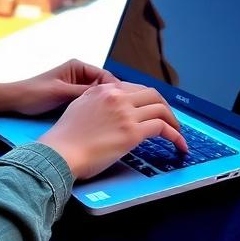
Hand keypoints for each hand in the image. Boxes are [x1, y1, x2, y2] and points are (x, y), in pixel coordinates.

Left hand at [0, 59, 117, 116]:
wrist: (15, 100)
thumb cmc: (36, 93)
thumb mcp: (62, 93)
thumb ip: (85, 93)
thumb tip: (108, 96)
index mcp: (78, 66)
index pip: (106, 76)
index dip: (116, 90)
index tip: (125, 104)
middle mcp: (79, 73)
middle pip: (104, 86)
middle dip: (113, 98)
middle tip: (124, 113)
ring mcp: (76, 85)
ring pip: (98, 96)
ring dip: (105, 105)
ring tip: (115, 118)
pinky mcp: (72, 97)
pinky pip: (89, 102)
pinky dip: (95, 109)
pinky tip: (102, 120)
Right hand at [39, 81, 187, 179]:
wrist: (60, 152)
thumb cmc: (65, 136)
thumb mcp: (78, 105)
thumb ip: (96, 100)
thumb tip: (109, 106)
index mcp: (104, 89)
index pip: (135, 88)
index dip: (148, 99)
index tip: (152, 110)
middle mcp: (116, 97)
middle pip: (152, 94)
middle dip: (165, 107)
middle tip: (169, 120)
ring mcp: (126, 113)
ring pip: (160, 109)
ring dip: (173, 121)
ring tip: (177, 133)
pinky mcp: (132, 133)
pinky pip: (163, 128)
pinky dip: (175, 136)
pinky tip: (179, 145)